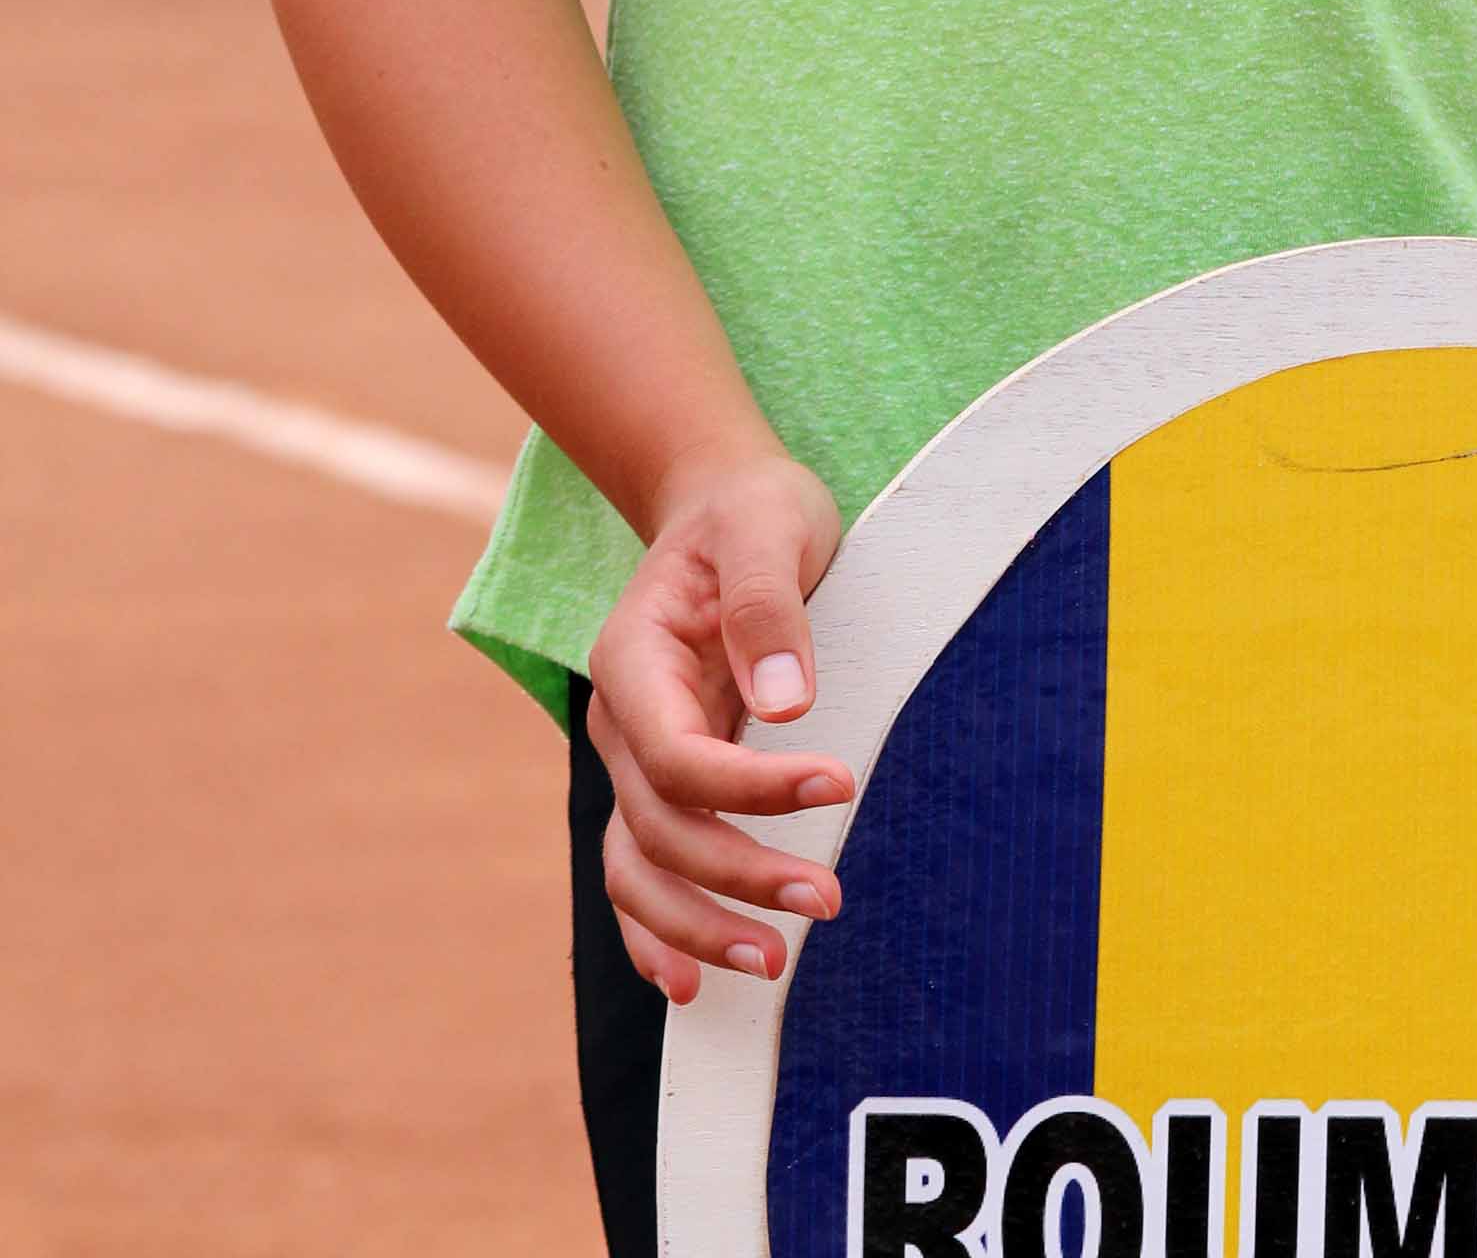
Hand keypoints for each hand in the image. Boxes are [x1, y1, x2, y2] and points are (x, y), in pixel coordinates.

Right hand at [582, 443, 854, 1003]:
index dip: (752, 788)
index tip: (840, 783)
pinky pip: (637, 874)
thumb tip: (790, 706)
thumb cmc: (750, 511)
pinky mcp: (659, 782)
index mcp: (634, 657)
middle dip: (740, 873)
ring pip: (638, 870)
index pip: (677, 755)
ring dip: (699, 925)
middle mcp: (621, 720)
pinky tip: (695, 985)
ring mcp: (632, 758)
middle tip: (829, 899)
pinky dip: (656, 935)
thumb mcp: (768, 524)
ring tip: (775, 964)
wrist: (724, 506)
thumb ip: (770, 605)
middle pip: (661, 826)